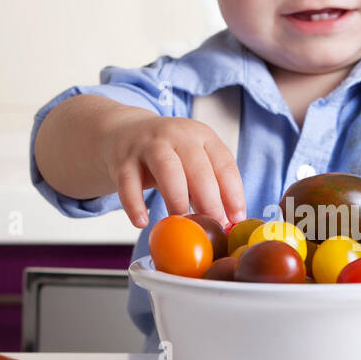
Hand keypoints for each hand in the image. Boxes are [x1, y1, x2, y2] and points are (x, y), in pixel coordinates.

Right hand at [102, 111, 246, 228]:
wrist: (125, 133)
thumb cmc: (170, 156)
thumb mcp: (194, 161)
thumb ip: (211, 186)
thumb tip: (229, 223)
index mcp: (202, 136)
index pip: (224, 164)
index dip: (233, 194)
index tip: (237, 219)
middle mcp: (177, 136)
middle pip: (198, 169)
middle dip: (209, 201)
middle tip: (213, 226)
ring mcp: (148, 146)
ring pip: (167, 170)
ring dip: (177, 200)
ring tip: (182, 223)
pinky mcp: (123, 160)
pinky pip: (128, 183)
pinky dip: (135, 204)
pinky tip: (142, 222)